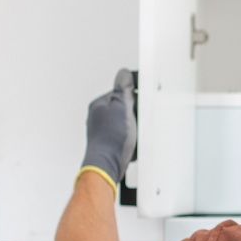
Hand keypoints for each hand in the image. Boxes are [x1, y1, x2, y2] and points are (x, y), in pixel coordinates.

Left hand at [80, 68, 137, 188]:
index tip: (141, 104)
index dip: (134, 98)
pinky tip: (132, 145)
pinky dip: (131, 141)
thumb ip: (123, 89)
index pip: (120, 93)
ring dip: (133, 130)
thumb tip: (123, 74)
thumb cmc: (110, 139)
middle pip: (124, 109)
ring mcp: (102, 132)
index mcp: (99, 105)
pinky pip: (124, 138)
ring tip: (134, 136)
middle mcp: (98, 117)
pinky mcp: (108, 144)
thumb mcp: (122, 108)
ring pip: (125, 125)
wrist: (106, 165)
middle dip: (134, 115)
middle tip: (137, 122)